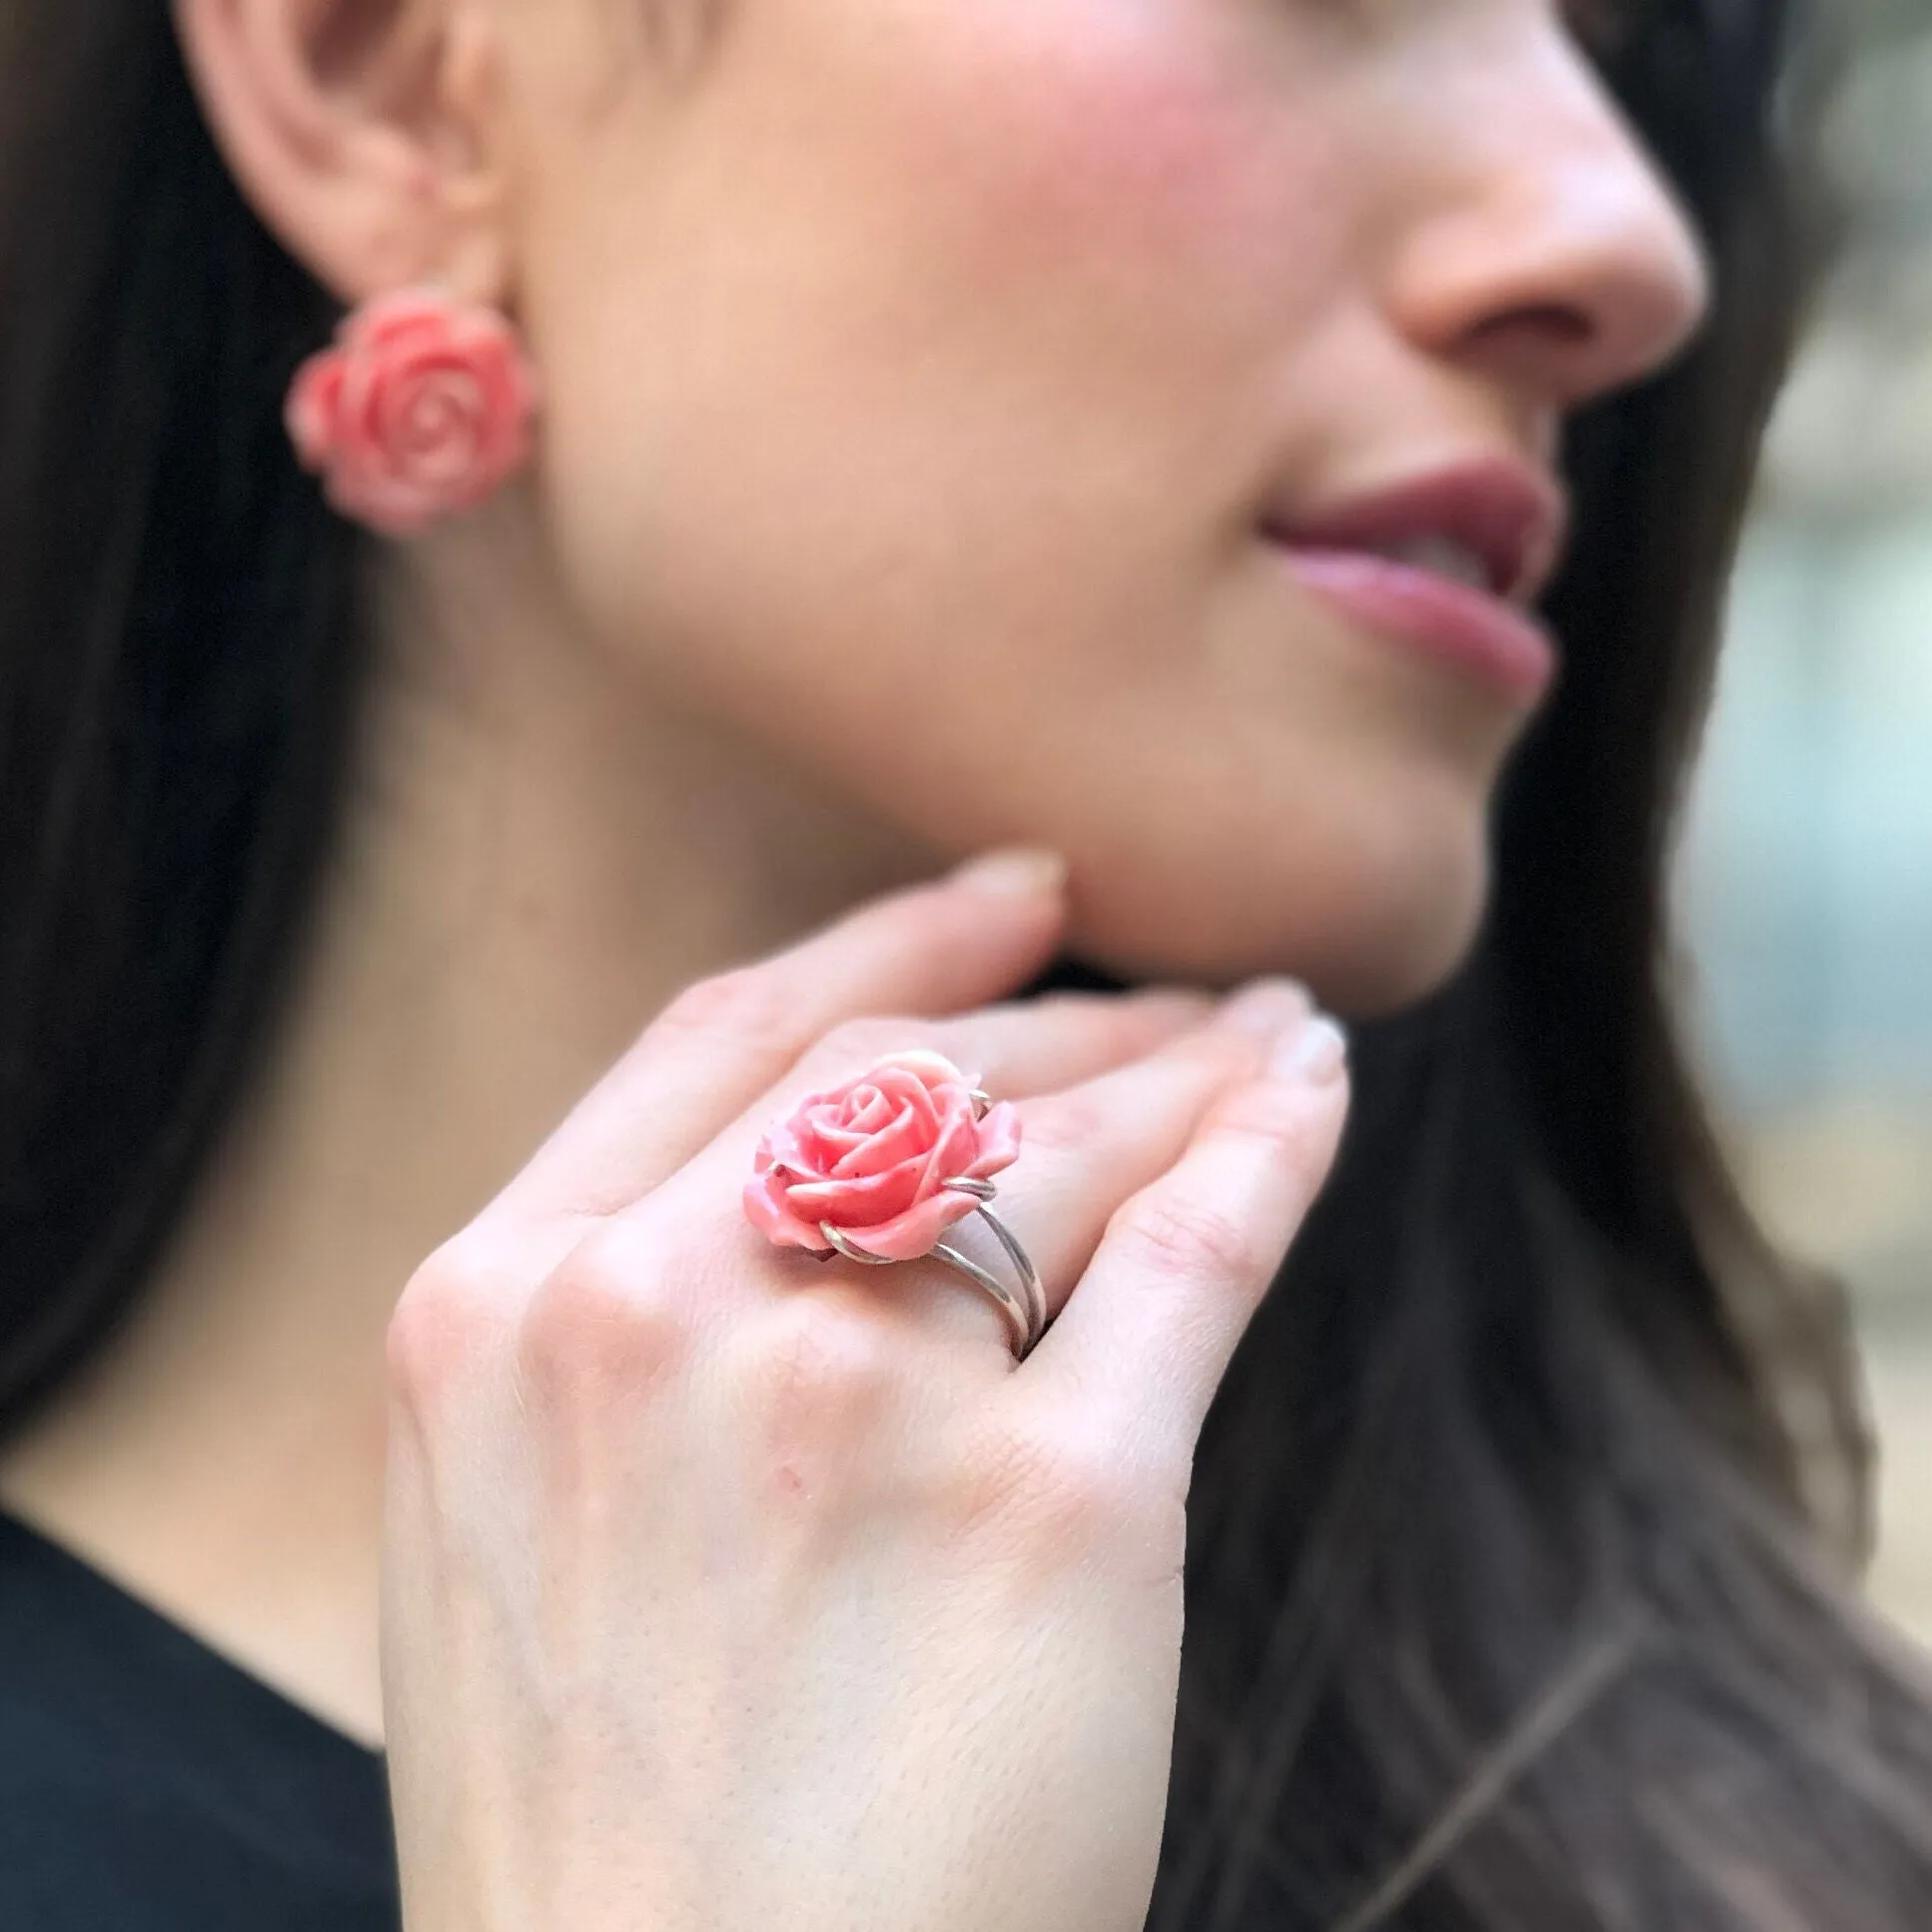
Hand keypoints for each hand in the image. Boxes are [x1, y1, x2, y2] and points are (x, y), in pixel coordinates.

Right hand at [380, 851, 1349, 1931]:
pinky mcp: (1056, 1505)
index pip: (731, 1034)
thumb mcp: (517, 1528)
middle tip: (1175, 1001)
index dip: (894, 943)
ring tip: (1264, 1041)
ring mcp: (856, 1402)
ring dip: (1189, 1073)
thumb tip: (841, 1171)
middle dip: (1072, 1019)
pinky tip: (1313, 1099)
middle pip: (914, 1073)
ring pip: (1064, 1149)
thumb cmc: (597, 1831)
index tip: (1016, 899)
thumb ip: (633, 1323)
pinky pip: (1192, 1257)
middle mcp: (661, 1312)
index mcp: (500, 1303)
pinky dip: (1270, 1155)